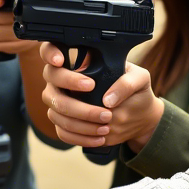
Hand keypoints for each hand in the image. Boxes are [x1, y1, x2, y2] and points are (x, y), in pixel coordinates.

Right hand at [39, 42, 164, 151]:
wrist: (137, 114)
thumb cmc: (134, 91)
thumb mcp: (139, 80)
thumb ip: (127, 82)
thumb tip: (108, 99)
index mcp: (75, 63)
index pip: (49, 51)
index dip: (49, 54)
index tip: (61, 61)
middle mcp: (60, 82)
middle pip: (51, 90)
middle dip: (76, 104)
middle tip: (105, 109)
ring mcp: (58, 103)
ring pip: (57, 114)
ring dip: (81, 123)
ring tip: (106, 126)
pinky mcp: (63, 123)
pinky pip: (63, 132)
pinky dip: (81, 137)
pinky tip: (100, 137)